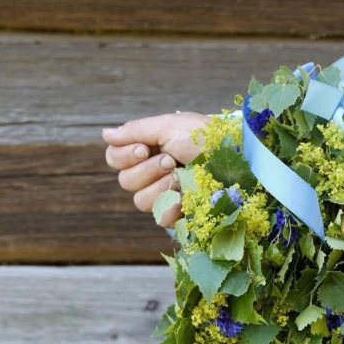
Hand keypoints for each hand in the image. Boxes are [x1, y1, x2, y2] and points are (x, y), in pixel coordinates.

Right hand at [103, 112, 208, 226]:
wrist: (238, 158)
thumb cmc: (206, 137)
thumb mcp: (169, 126)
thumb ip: (135, 131)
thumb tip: (105, 134)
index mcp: (148, 150)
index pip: (114, 159)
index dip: (124, 156)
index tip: (144, 148)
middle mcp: (154, 173)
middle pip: (124, 181)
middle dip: (147, 169)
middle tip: (171, 160)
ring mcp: (168, 195)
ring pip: (140, 201)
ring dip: (162, 186)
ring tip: (183, 175)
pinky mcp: (181, 214)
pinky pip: (161, 217)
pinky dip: (174, 204)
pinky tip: (189, 194)